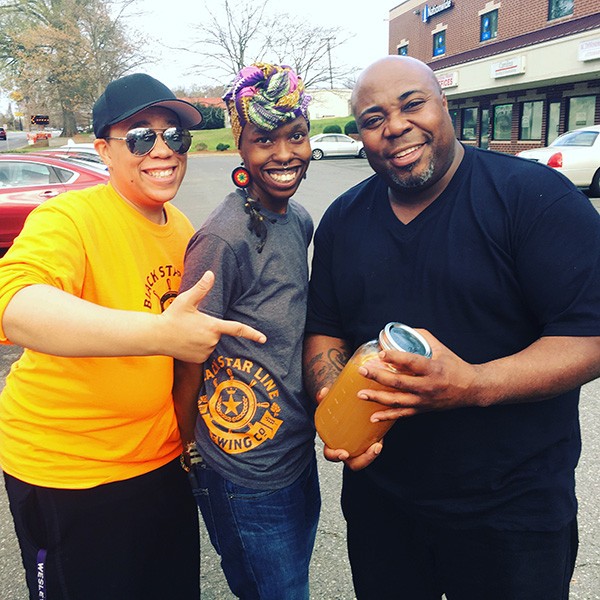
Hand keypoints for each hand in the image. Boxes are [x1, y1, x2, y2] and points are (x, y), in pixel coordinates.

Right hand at [158, 271, 265, 361]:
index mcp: (213, 327)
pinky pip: (204, 352)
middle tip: (192, 325)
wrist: (156, 337)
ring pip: (211, 343)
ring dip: (203, 338)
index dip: (252, 334)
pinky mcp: (199, 360)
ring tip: (187, 333)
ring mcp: (205, 352)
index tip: (264, 338)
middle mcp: (211, 341)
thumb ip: (201, 288)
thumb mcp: (186, 300)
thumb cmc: (172, 316)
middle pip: (218, 334)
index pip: (237, 329)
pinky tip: (186, 342)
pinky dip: (198, 347)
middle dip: (209, 328)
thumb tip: (210, 274)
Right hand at [315, 387, 382, 470]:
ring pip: (365, 459)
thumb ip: (324, 399)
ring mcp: (356, 448)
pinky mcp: (366, 444)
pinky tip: (381, 436)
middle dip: (364, 460)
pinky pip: (372, 449)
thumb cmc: (334, 409)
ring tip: (379, 444)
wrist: (343, 409)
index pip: (330, 454)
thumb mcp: (329, 405)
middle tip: (374, 448)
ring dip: (372, 455)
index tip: (344, 453)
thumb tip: (323, 392)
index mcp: (331, 442)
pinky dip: (376, 446)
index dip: (335, 456)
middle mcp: (344, 448)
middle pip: (353, 463)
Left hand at [357, 329, 478, 420]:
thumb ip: (421, 337)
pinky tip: (373, 416)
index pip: (411, 362)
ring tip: (361, 394)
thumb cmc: (454, 365)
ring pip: (397, 401)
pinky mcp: (422, 409)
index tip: (381, 353)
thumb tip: (400, 330)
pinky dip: (387, 416)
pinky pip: (402, 414)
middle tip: (362, 370)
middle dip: (378, 376)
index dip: (395, 357)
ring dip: (377, 398)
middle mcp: (427, 386)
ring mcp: (424, 400)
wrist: (471, 389)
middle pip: (399, 382)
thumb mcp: (440, 348)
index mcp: (432, 368)